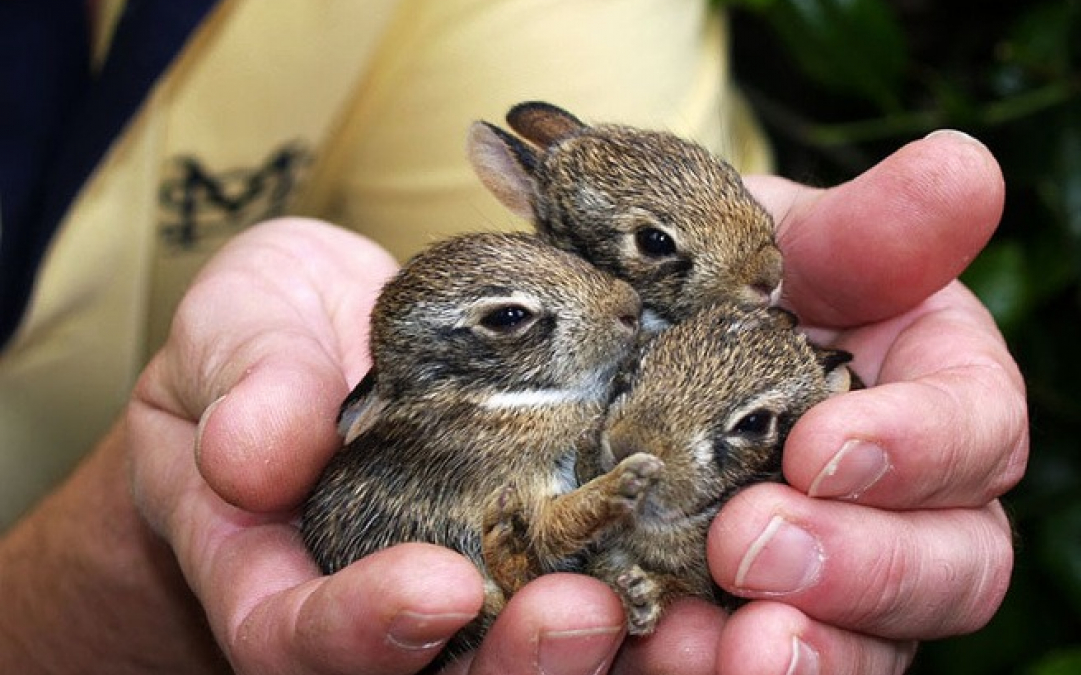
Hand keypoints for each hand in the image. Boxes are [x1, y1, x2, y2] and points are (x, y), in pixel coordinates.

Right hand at [126, 218, 688, 674]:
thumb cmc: (274, 337)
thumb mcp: (239, 333)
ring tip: (655, 603)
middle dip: (511, 664)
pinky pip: (595, 584)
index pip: (300, 637)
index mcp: (276, 573)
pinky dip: (647, 586)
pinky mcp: (546, 546)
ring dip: (593, 646)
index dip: (360, 631)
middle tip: (574, 615)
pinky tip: (701, 564)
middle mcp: (380, 606)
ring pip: (526, 654)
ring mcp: (472, 584)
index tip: (432, 588)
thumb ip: (246, 382)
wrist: (343, 332)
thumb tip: (249, 454)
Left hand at [700, 129, 1027, 672]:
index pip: (978, 433)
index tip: (825, 446)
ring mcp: (844, 581)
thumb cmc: (738, 282)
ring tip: (709, 645)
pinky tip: (651, 650)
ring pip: (867, 646)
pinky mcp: (763, 624)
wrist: (651, 343)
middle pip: (950, 566)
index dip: (920, 447)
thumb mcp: (789, 244)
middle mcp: (914, 508)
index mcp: (940, 400)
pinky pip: (760, 663)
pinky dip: (709, 667)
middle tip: (752, 547)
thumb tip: (961, 163)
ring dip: (803, 653)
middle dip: (862, 568)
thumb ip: (872, 227)